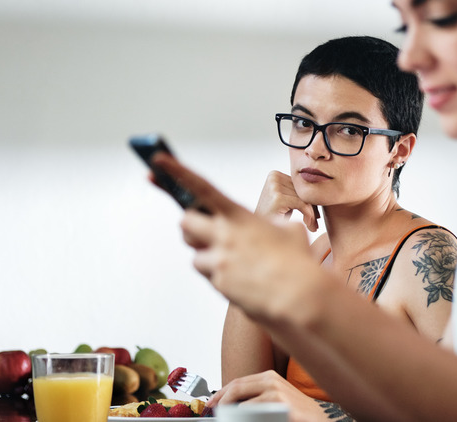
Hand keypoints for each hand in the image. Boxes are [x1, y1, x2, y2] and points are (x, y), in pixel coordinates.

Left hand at [151, 153, 323, 322]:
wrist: (298, 295)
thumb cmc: (298, 261)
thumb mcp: (288, 230)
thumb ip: (270, 224)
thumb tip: (269, 227)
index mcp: (239, 216)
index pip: (202, 188)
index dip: (178, 172)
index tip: (158, 160)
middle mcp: (224, 236)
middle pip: (185, 224)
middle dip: (191, 227)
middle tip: (204, 232)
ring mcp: (219, 261)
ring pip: (196, 256)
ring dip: (208, 257)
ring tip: (234, 262)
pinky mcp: (219, 284)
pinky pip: (210, 277)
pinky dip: (221, 277)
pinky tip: (243, 280)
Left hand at [207, 370, 333, 421]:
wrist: (318, 419)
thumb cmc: (296, 411)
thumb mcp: (274, 397)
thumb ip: (255, 396)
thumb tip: (230, 404)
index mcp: (269, 376)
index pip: (237, 382)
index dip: (221, 393)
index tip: (211, 404)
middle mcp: (271, 380)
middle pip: (236, 387)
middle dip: (220, 401)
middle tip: (213, 412)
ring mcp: (275, 391)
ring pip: (241, 401)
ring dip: (230, 413)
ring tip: (227, 419)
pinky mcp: (279, 404)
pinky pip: (251, 413)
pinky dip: (242, 418)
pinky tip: (244, 421)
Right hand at [256, 170, 318, 231]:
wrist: (259, 233)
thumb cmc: (274, 218)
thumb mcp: (286, 200)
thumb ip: (298, 192)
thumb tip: (322, 192)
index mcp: (275, 174)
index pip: (300, 185)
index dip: (310, 200)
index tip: (317, 215)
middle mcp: (273, 177)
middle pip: (303, 191)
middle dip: (312, 207)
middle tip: (316, 222)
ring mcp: (274, 186)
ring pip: (304, 198)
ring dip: (312, 214)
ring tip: (313, 227)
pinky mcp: (278, 197)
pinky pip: (302, 204)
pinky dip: (309, 215)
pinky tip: (309, 225)